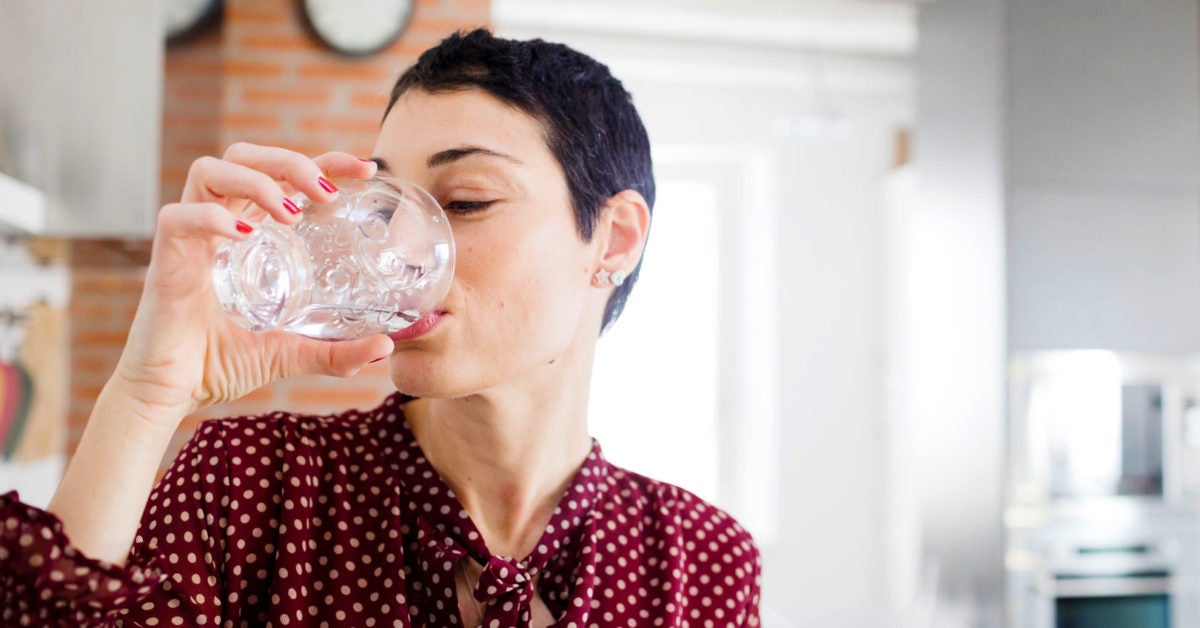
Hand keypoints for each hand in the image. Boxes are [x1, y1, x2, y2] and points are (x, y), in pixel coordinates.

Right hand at [111, 143, 393, 426]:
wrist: (171, 394)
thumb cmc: (220, 363)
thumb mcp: (290, 353)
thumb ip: (335, 352)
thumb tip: (385, 347)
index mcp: (247, 234)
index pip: (284, 177)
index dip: (323, 161)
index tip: (366, 167)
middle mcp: (218, 225)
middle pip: (245, 156)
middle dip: (288, 160)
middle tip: (325, 191)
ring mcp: (189, 237)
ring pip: (210, 170)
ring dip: (257, 181)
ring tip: (292, 213)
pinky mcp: (164, 258)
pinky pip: (179, 217)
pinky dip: (212, 218)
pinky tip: (245, 236)